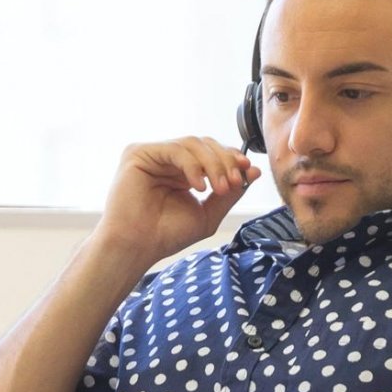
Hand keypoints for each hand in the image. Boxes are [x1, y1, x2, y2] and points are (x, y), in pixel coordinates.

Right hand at [98, 138, 260, 265]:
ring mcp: (153, 155)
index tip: (249, 171)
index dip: (231, 158)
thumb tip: (254, 171)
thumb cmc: (166, 235)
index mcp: (183, 172)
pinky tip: (198, 186)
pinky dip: (192, 165)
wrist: (137, 247)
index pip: (212, 153)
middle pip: (205, 144)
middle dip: (225, 161)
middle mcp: (168, 160)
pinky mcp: (138, 153)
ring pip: (192, 144)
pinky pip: (175, 149)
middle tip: (234, 181)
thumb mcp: (207, 214)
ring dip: (212, 164)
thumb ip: (229, 193)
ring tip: (218, 188)